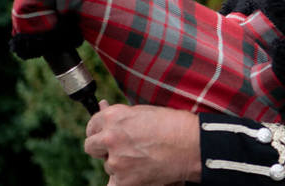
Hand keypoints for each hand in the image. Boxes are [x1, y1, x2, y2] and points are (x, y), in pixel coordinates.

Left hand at [84, 100, 201, 185]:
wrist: (193, 145)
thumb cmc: (174, 125)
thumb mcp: (144, 112)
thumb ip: (120, 114)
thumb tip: (101, 106)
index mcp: (114, 117)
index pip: (92, 125)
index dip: (99, 130)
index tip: (105, 134)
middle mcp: (110, 138)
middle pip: (91, 147)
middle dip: (102, 148)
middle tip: (120, 148)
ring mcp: (116, 161)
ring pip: (107, 166)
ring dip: (119, 164)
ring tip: (142, 158)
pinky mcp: (124, 181)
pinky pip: (112, 184)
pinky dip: (121, 181)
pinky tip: (132, 175)